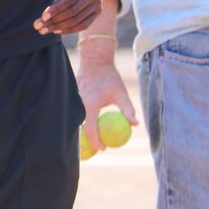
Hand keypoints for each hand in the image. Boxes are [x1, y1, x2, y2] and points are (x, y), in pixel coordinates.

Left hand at [33, 0, 102, 34]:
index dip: (56, 8)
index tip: (43, 16)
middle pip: (73, 11)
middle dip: (55, 20)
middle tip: (38, 26)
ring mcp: (98, 3)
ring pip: (77, 21)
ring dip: (59, 27)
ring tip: (43, 30)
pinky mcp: (97, 12)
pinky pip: (83, 25)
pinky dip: (69, 30)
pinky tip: (56, 30)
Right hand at [76, 37, 136, 151]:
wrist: (94, 60)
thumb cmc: (109, 77)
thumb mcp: (121, 93)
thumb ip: (128, 110)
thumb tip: (135, 125)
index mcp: (90, 106)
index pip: (91, 131)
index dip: (96, 143)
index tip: (105, 148)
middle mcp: (79, 105)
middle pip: (82, 129)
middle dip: (89, 141)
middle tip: (100, 146)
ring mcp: (75, 102)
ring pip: (79, 122)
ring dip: (86, 131)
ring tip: (97, 137)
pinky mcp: (74, 98)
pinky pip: (79, 113)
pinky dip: (85, 120)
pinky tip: (93, 124)